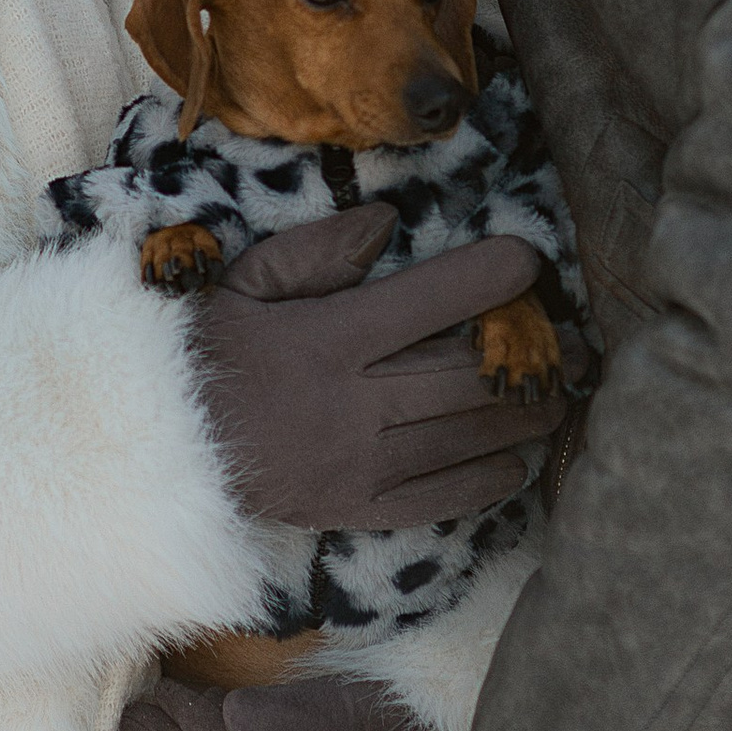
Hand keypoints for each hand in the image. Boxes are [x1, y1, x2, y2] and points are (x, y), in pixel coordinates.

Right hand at [191, 208, 552, 532]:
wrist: (154, 455)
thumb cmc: (203, 353)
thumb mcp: (245, 283)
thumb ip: (319, 250)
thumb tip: (389, 221)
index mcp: (330, 338)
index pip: (433, 299)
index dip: (494, 276)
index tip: (530, 261)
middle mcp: (355, 403)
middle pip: (471, 375)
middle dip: (534, 355)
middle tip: (576, 341)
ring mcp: (361, 463)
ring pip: (471, 437)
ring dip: (527, 414)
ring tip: (561, 393)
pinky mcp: (359, 509)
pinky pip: (445, 497)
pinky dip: (492, 476)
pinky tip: (517, 457)